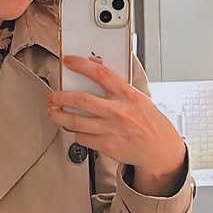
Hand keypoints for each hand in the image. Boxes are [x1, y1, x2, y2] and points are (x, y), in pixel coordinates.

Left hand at [47, 55, 185, 184]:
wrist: (160, 151)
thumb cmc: (150, 123)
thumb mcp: (141, 99)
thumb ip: (120, 88)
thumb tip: (97, 73)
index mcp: (128, 96)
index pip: (102, 74)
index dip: (82, 65)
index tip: (69, 61)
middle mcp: (118, 112)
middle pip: (81, 100)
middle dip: (61, 97)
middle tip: (53, 96)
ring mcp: (111, 130)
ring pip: (76, 122)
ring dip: (59, 116)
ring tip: (54, 112)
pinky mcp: (106, 146)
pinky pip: (82, 138)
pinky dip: (75, 133)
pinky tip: (75, 129)